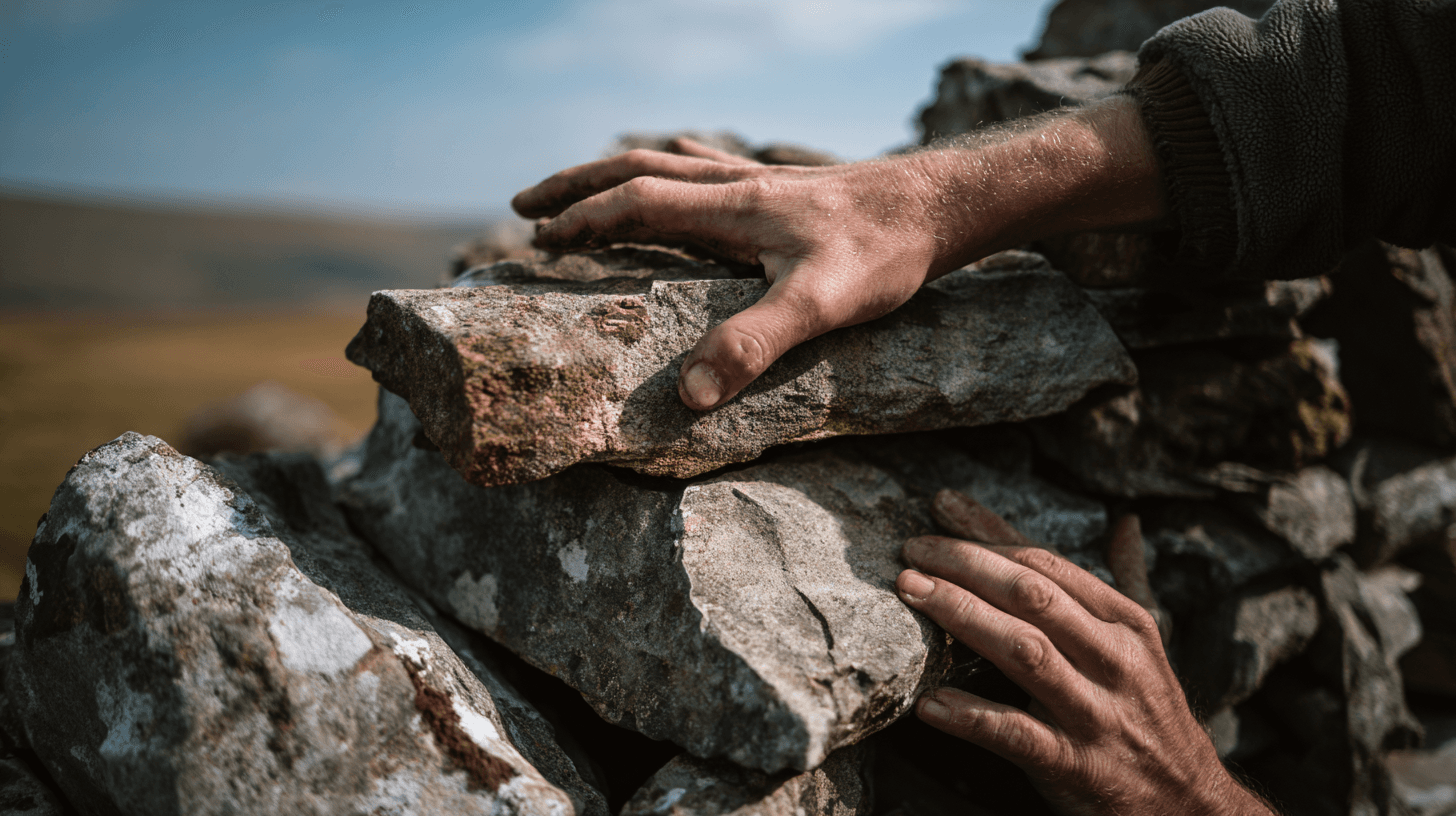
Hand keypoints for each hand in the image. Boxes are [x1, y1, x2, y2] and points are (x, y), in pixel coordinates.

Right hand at [512, 98, 1165, 410]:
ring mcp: (760, 180)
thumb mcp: (821, 306)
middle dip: (575, 186)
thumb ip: (754, 345)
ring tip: (580, 193)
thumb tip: (688, 395)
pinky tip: (678, 182)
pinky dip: (670, 170)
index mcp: (732, 208)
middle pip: (636, 170)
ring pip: (668, 164)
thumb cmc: (885, 254)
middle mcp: (737, 184)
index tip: (535, 240)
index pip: (635, 206)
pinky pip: (707, 167)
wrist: (943, 206)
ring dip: (614, 175)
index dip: (581, 222)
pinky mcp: (784, 186)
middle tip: (524, 202)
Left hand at [896, 489, 1274, 815]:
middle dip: (968, 566)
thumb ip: (1128, 579)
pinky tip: (930, 702)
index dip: (989, 535)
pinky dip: (973, 716)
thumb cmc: (1152, 713)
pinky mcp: (1076, 767)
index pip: (1048, 563)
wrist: (1190, 806)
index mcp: (1126, 623)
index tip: (939, 510)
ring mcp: (1096, 714)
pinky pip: (1018, 735)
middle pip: (1033, 597)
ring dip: (963, 617)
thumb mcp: (1146, 644)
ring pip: (1025, 652)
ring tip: (912, 594)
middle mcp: (1114, 660)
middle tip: (912, 553)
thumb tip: (1127, 523)